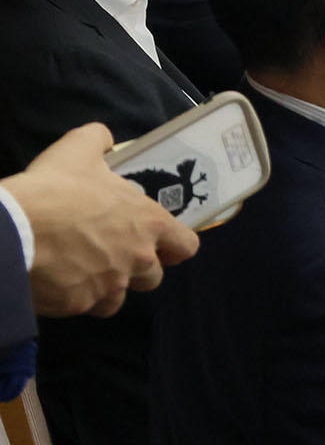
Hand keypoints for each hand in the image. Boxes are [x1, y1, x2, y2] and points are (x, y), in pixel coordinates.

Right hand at [3, 124, 197, 318]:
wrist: (13, 230)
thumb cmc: (55, 188)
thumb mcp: (78, 149)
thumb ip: (98, 139)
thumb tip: (104, 137)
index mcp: (149, 224)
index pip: (186, 246)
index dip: (175, 246)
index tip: (161, 243)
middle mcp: (138, 259)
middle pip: (155, 276)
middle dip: (139, 269)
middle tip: (115, 254)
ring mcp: (111, 285)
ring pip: (122, 297)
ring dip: (111, 287)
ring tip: (87, 271)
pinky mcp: (80, 304)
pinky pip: (89, 307)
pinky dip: (81, 299)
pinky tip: (65, 283)